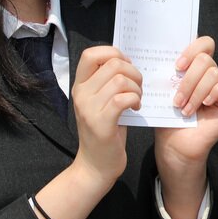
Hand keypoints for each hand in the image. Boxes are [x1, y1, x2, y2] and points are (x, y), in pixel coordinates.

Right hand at [69, 46, 141, 187]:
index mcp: (80, 86)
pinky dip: (134, 100)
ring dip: (136, 88)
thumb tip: (126, 60)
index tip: (126, 67)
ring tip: (137, 99)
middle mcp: (81, 94)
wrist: (95, 165)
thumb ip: (107, 81)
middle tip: (137, 87)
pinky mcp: (101, 123)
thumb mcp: (100, 101)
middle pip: (113, 64)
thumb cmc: (104, 131)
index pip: (90, 54)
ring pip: (120, 80)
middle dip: (133, 72)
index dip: (113, 53)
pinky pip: (122, 99)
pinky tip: (136, 108)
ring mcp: (89, 108)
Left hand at [155, 36, 217, 218]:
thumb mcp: (164, 89)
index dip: (191, 49)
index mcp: (195, 67)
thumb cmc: (168, 117)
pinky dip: (215, 92)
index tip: (176, 66)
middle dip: (187, 79)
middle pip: (206, 58)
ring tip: (185, 109)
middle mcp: (212, 74)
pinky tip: (204, 105)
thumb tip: (162, 49)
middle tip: (177, 99)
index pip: (203, 43)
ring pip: (213, 73)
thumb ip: (169, 69)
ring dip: (195, 92)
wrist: (174, 144)